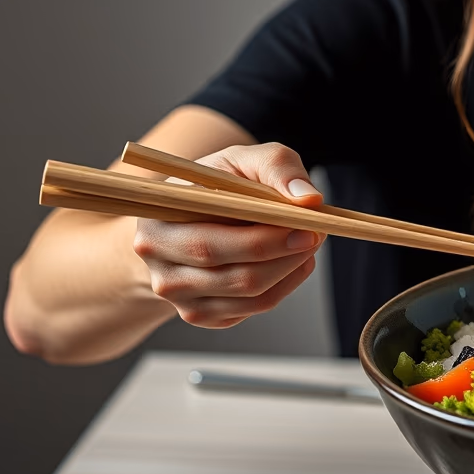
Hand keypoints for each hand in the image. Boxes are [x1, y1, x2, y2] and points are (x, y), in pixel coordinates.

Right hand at [132, 143, 326, 327]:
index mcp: (157, 226)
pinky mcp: (201, 313)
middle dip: (287, 256)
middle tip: (317, 235)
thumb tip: (308, 199)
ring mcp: (178, 297)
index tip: (308, 226)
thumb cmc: (218, 184)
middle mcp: (160, 268)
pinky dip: (284, 285)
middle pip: (236, 276)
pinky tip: (290, 260)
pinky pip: (254, 308)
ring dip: (291, 270)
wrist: (191, 216)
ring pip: (251, 297)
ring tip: (308, 243)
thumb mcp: (242, 160)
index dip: (264, 241)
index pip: (211, 245)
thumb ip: (277, 167)